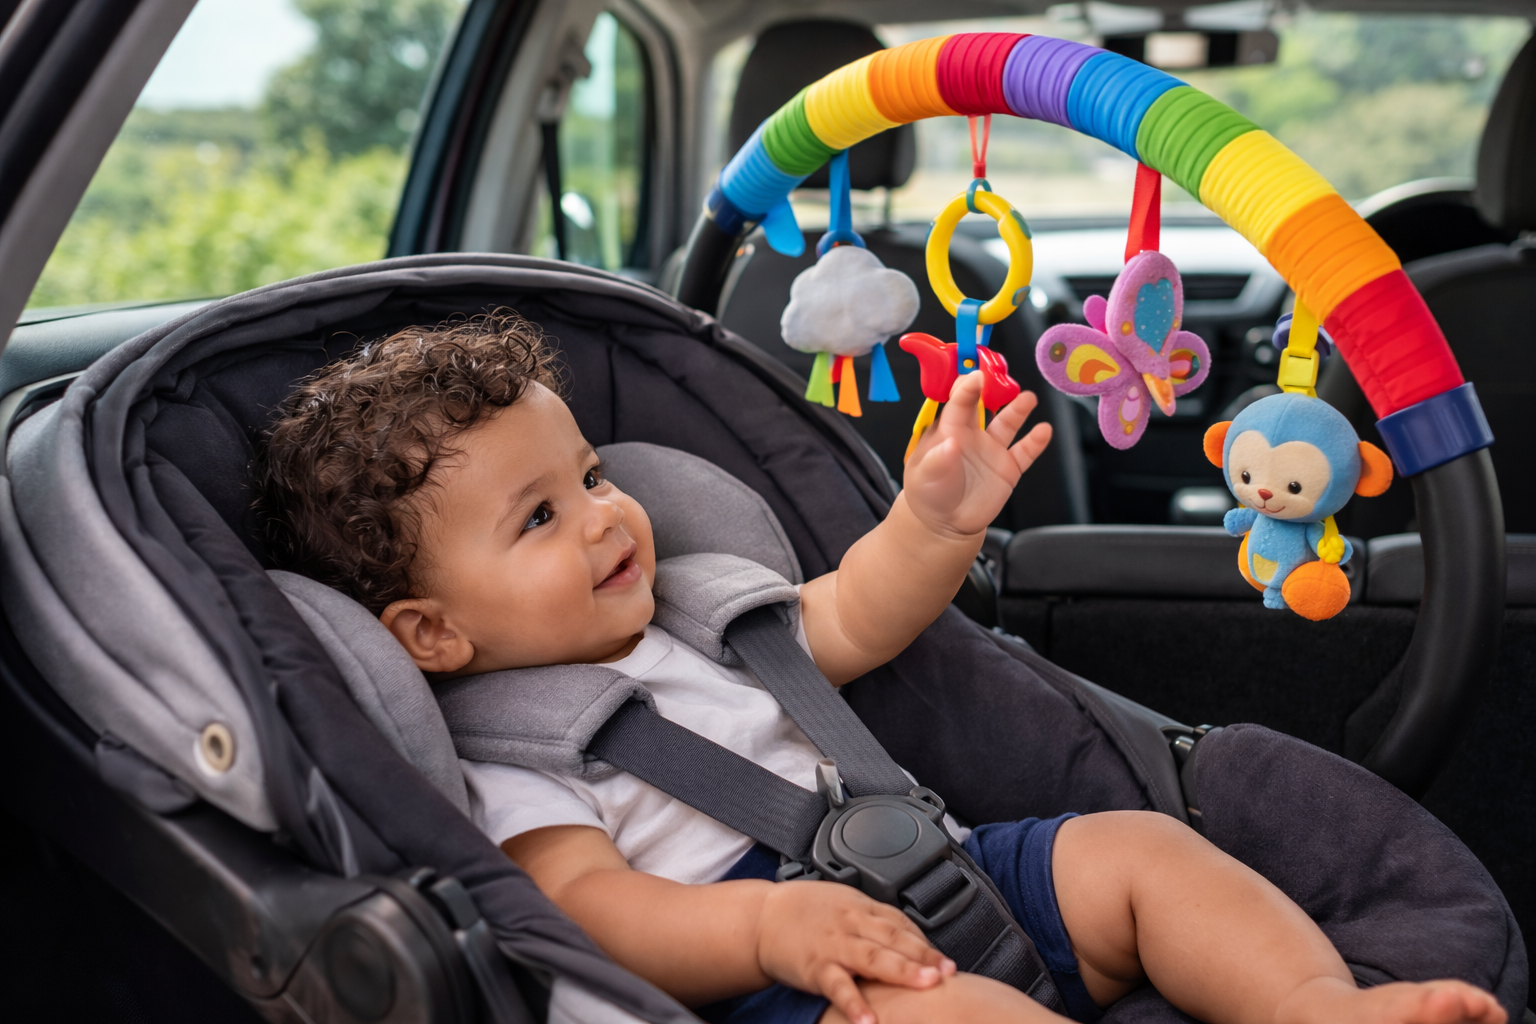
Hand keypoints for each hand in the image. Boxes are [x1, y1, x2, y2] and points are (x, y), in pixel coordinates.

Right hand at [756, 881, 955, 1023]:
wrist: (762, 918)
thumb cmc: (806, 912)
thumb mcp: (845, 906)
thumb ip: (876, 922)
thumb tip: (912, 941)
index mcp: (861, 909)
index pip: (901, 925)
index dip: (926, 945)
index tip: (948, 963)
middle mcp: (852, 924)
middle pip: (893, 938)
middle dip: (923, 956)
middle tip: (947, 972)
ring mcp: (834, 946)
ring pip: (872, 956)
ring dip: (900, 971)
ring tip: (925, 986)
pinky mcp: (815, 968)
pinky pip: (837, 986)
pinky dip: (853, 1003)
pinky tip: (868, 1020)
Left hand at [903, 373, 1052, 538]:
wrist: (945, 524)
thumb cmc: (928, 494)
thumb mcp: (924, 477)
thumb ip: (937, 460)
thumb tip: (949, 443)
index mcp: (948, 430)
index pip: (958, 403)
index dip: (966, 388)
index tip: (976, 377)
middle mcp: (972, 435)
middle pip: (984, 404)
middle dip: (993, 388)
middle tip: (1000, 375)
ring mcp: (991, 450)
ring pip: (1008, 424)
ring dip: (1018, 410)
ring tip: (1028, 398)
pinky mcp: (1007, 468)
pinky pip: (1024, 452)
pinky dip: (1035, 442)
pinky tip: (1044, 430)